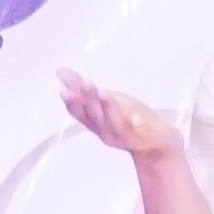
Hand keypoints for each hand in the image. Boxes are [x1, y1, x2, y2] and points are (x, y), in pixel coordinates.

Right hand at [57, 71, 183, 163]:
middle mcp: (105, 130)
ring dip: (108, 108)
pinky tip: (136, 118)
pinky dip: (135, 125)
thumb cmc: (125, 118)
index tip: (64, 91)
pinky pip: (138, 132)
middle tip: (85, 82)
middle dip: (89, 99)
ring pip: (113, 122)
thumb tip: (60, 71)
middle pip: (94, 114)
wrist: (153, 142)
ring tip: (104, 94)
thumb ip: (81, 89)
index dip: (71, 103)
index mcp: (94, 121)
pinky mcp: (142, 136)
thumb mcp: (102, 100)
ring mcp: (123, 135)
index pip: (78, 112)